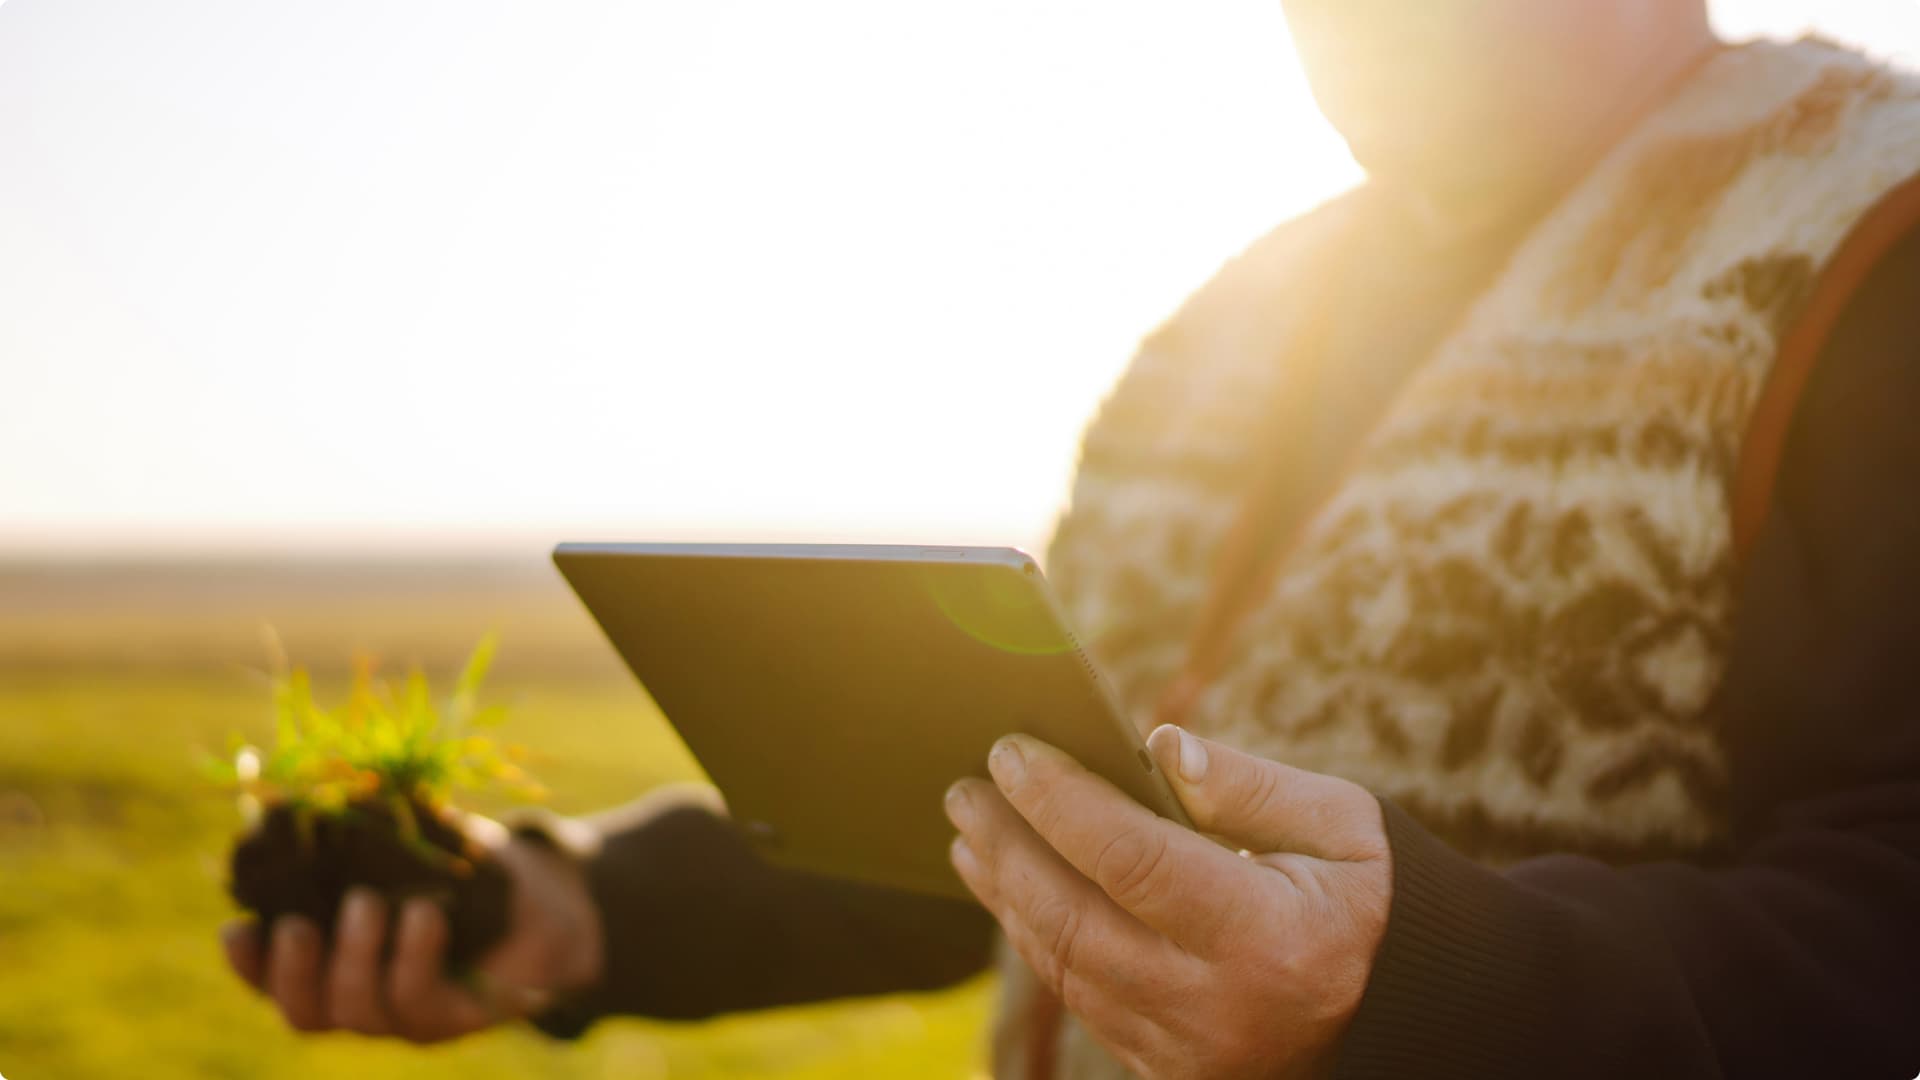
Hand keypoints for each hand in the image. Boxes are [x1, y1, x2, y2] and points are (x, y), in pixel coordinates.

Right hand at [220, 821, 603, 1042]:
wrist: (545, 901)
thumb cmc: (464, 867)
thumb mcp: (409, 842)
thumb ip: (364, 830)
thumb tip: (316, 788)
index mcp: (334, 963)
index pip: (272, 980)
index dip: (248, 965)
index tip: (236, 929)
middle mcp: (362, 1000)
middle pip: (306, 1012)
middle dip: (294, 972)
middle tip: (298, 925)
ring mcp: (408, 1017)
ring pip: (360, 1011)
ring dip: (356, 959)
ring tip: (370, 905)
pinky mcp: (457, 1018)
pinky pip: (424, 1003)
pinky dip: (415, 956)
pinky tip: (424, 915)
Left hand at [944, 726, 1390, 1079]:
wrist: (1405, 1012)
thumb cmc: (1373, 898)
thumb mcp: (1343, 825)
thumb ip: (1249, 785)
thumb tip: (1157, 744)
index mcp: (1271, 939)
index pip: (1134, 861)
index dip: (1062, 803)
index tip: (1010, 752)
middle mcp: (1220, 1009)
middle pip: (1078, 921)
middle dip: (1010, 848)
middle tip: (965, 790)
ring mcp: (1189, 1053)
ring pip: (1068, 968)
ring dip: (1009, 895)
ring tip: (973, 833)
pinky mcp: (1170, 1072)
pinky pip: (1085, 1000)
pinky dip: (1041, 939)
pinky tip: (1013, 890)